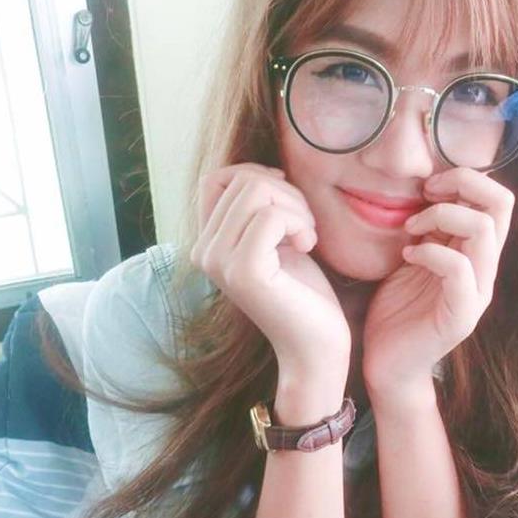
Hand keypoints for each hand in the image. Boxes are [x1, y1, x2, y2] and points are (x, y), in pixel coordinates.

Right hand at [190, 163, 350, 382]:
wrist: (315, 345)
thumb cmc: (301, 291)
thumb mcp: (275, 239)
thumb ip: (258, 208)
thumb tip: (266, 172)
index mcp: (207, 243)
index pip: (216, 179)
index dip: (255, 174)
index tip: (286, 199)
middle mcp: (203, 251)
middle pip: (243, 180)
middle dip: (287, 194)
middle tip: (304, 227)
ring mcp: (219, 262)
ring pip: (257, 192)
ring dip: (295, 207)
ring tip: (306, 237)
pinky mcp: (243, 271)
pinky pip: (270, 216)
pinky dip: (299, 223)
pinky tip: (307, 247)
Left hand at [362, 167, 514, 398]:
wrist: (387, 362)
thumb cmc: (396, 307)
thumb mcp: (413, 256)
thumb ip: (428, 229)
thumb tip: (425, 189)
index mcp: (476, 252)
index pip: (497, 199)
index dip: (466, 179)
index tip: (428, 186)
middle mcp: (484, 269)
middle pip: (501, 204)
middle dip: (462, 184)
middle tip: (425, 193)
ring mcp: (477, 293)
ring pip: (483, 230)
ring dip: (441, 217)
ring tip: (410, 229)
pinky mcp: (460, 316)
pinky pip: (458, 269)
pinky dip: (430, 252)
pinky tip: (408, 256)